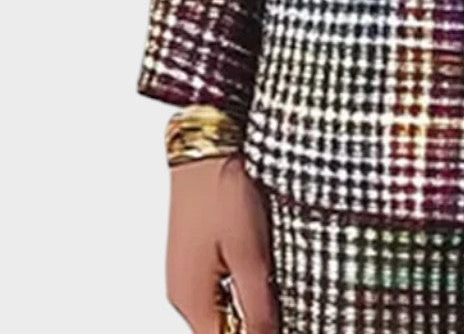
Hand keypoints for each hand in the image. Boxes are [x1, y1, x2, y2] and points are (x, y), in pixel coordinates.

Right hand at [165, 152, 279, 333]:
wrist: (204, 147)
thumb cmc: (223, 192)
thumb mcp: (250, 255)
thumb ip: (257, 308)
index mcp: (193, 300)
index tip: (278, 320)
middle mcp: (182, 294)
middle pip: (222, 333)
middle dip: (255, 324)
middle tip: (281, 298)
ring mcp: (185, 274)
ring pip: (222, 312)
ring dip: (248, 308)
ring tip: (273, 280)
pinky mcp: (193, 256)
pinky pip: (218, 289)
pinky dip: (240, 287)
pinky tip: (259, 266)